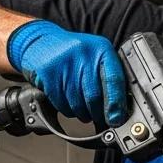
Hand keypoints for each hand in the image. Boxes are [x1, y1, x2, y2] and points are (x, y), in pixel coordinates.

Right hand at [6, 19, 126, 126]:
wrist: (42, 43)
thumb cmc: (76, 56)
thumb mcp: (98, 60)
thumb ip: (110, 81)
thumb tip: (120, 112)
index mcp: (102, 49)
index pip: (114, 80)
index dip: (116, 104)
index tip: (116, 119)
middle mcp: (84, 53)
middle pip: (94, 97)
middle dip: (98, 113)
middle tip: (99, 117)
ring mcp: (64, 62)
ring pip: (78, 104)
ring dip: (82, 113)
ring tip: (82, 106)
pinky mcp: (48, 72)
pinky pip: (62, 103)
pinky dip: (67, 109)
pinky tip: (67, 99)